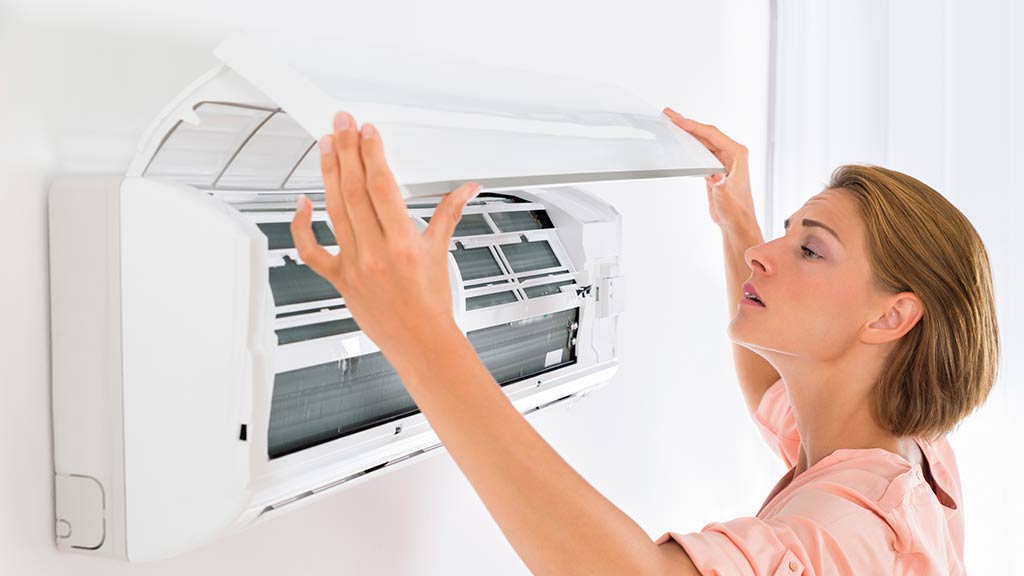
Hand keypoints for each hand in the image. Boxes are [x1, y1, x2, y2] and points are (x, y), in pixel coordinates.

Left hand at [290, 111, 480, 358]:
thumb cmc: (432, 305)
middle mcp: (375, 252)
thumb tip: (466, 189)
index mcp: (403, 244)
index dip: (371, 154)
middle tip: (340, 124)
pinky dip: (302, 226)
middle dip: (347, 152)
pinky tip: (301, 202)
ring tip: (326, 146)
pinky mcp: (339, 279)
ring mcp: (353, 265)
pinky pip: (312, 251)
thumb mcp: (440, 253)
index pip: (382, 187)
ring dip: (328, 174)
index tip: (366, 131)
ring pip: (334, 211)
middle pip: (354, 191)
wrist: (421, 343)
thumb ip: (449, 214)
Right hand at [663, 107, 758, 234]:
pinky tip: (680, 140)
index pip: (711, 134)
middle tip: (669, 114)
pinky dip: (689, 144)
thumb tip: (714, 177)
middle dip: (687, 124)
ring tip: (671, 123)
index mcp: (737, 154)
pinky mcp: (715, 167)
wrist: (736, 222)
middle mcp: (731, 153)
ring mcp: (723, 159)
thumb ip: (720, 186)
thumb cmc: (736, 210)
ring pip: (703, 140)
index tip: (677, 120)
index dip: (693, 126)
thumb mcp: (725, 197)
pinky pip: (701, 150)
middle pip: (706, 133)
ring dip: (687, 132)